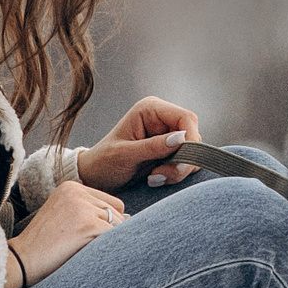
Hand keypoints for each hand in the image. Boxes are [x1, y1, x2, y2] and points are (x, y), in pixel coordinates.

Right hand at [8, 180, 128, 287]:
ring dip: (109, 242)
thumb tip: (130, 217)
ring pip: (119, 225)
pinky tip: (90, 256)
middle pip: (118, 212)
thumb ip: (92, 212)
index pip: (111, 202)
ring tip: (86, 251)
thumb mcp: (65, 216)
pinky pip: (114, 237)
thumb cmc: (44, 245)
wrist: (21, 261)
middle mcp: (77, 191)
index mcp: (71, 187)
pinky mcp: (87, 224)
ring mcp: (82, 207)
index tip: (89, 238)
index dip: (107, 224)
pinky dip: (108, 250)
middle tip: (88, 247)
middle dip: (110, 233)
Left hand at [74, 95, 203, 190]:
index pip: (185, 117)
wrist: (95, 176)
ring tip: (154, 178)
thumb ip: (153, 146)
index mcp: (150, 109)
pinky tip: (155, 178)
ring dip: (177, 170)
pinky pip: (185, 162)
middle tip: (161, 175)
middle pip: (192, 136)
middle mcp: (162, 119)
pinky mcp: (169, 151)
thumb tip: (181, 138)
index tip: (181, 163)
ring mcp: (167, 135)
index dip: (190, 139)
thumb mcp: (125, 155)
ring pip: (191, 152)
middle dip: (182, 160)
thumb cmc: (104, 162)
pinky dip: (175, 174)